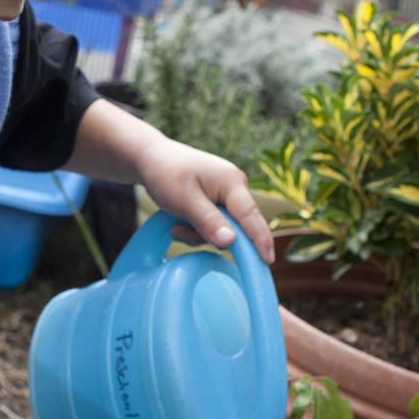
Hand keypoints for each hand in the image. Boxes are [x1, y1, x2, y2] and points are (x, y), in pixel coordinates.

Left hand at [137, 137, 274, 264]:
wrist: (150, 158)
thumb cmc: (166, 174)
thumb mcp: (184, 201)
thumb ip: (208, 222)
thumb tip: (230, 243)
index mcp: (232, 182)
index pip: (250, 216)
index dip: (260, 240)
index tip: (267, 261)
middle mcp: (235, 187)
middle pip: (235, 226)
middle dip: (208, 235)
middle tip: (179, 231)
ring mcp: (226, 193)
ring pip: (222, 228)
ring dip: (198, 233)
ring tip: (174, 225)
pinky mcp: (216, 199)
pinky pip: (213, 223)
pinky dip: (196, 228)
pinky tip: (178, 221)